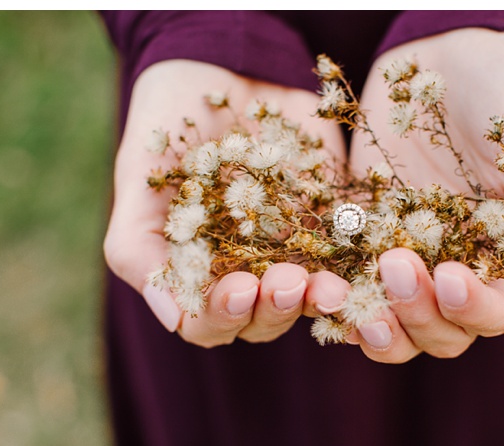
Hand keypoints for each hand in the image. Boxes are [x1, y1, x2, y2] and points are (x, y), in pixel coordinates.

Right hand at [104, 60, 346, 346]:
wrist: (228, 64)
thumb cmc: (171, 120)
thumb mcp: (141, 175)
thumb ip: (138, 245)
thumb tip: (168, 314)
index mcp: (194, 272)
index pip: (206, 324)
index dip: (221, 316)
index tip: (240, 288)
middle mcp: (243, 271)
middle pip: (261, 322)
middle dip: (275, 310)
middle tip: (289, 281)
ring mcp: (291, 252)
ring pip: (309, 301)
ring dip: (320, 301)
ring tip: (332, 286)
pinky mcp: (332, 226)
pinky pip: (349, 261)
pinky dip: (357, 270)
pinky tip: (365, 267)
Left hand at [345, 28, 503, 361]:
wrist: (455, 48)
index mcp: (503, 264)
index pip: (489, 318)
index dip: (469, 309)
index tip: (447, 275)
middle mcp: (453, 269)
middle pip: (435, 332)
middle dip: (415, 312)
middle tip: (397, 265)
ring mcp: (404, 254)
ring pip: (386, 321)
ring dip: (368, 321)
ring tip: (348, 300)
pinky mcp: (359, 232)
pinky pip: (344, 279)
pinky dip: (330, 293)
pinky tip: (317, 287)